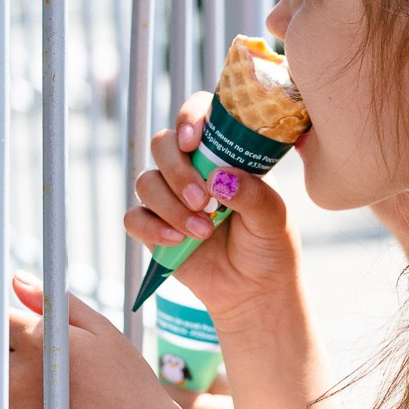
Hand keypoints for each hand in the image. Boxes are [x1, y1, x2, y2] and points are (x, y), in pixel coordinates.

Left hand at [0, 278, 186, 408]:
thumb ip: (53, 303)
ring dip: (6, 390)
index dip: (21, 331)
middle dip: (4, 358)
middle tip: (42, 372)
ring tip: (50, 401)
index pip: (1, 322)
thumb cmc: (124, 382)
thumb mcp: (99, 331)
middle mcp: (15, 376)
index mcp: (36, 341)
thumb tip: (16, 279)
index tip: (44, 347)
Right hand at [126, 94, 302, 323]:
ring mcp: (170, 197)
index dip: (189, 118)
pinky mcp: (155, 227)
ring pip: (146, 180)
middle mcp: (193, 169)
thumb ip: (252, 195)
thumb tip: (219, 176)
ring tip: (203, 232)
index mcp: (224, 154)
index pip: (199, 116)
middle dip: (177, 171)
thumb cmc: (270, 246)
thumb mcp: (273, 219)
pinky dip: (151, 228)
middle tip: (203, 201)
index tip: (192, 141)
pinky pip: (134, 217)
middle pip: (162, 144)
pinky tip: (176, 241)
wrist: (256, 292)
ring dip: (171, 206)